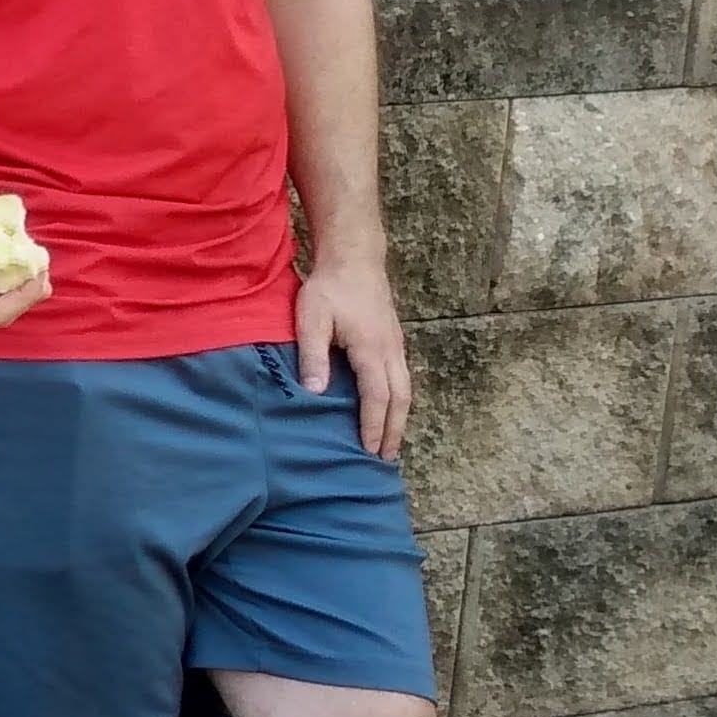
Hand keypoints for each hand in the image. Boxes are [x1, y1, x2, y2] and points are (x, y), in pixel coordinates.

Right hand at [0, 184, 51, 329]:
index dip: (22, 300)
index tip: (37, 274)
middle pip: (8, 312)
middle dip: (31, 293)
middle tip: (43, 263)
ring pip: (12, 301)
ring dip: (31, 283)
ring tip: (38, 257)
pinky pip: (11, 287)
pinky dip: (25, 273)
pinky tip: (28, 252)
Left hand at [299, 253, 411, 455]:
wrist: (355, 258)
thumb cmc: (329, 288)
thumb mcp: (311, 319)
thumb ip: (313, 354)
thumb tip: (314, 390)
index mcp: (371, 349)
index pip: (376, 396)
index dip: (373, 426)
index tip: (368, 450)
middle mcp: (391, 350)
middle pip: (399, 399)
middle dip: (393, 430)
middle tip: (385, 458)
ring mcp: (396, 345)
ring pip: (405, 389)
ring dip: (399, 418)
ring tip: (390, 442)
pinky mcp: (393, 341)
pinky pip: (401, 378)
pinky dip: (398, 400)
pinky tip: (389, 411)